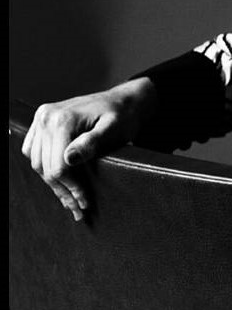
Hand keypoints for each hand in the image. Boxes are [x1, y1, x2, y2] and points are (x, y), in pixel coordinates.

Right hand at [20, 78, 156, 222]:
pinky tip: (59, 180)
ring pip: (37, 162)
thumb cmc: (122, 115)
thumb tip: (69, 159)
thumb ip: (92, 142)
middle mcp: (47, 117)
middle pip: (44, 166)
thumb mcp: (114, 128)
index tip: (84, 202)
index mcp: (63, 119)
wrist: (122, 100)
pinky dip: (43, 167)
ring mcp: (42, 118)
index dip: (71, 188)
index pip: (58, 166)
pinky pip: (32, 151)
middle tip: (77, 209)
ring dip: (51, 183)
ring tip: (69, 200)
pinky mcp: (42, 121)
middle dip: (62, 191)